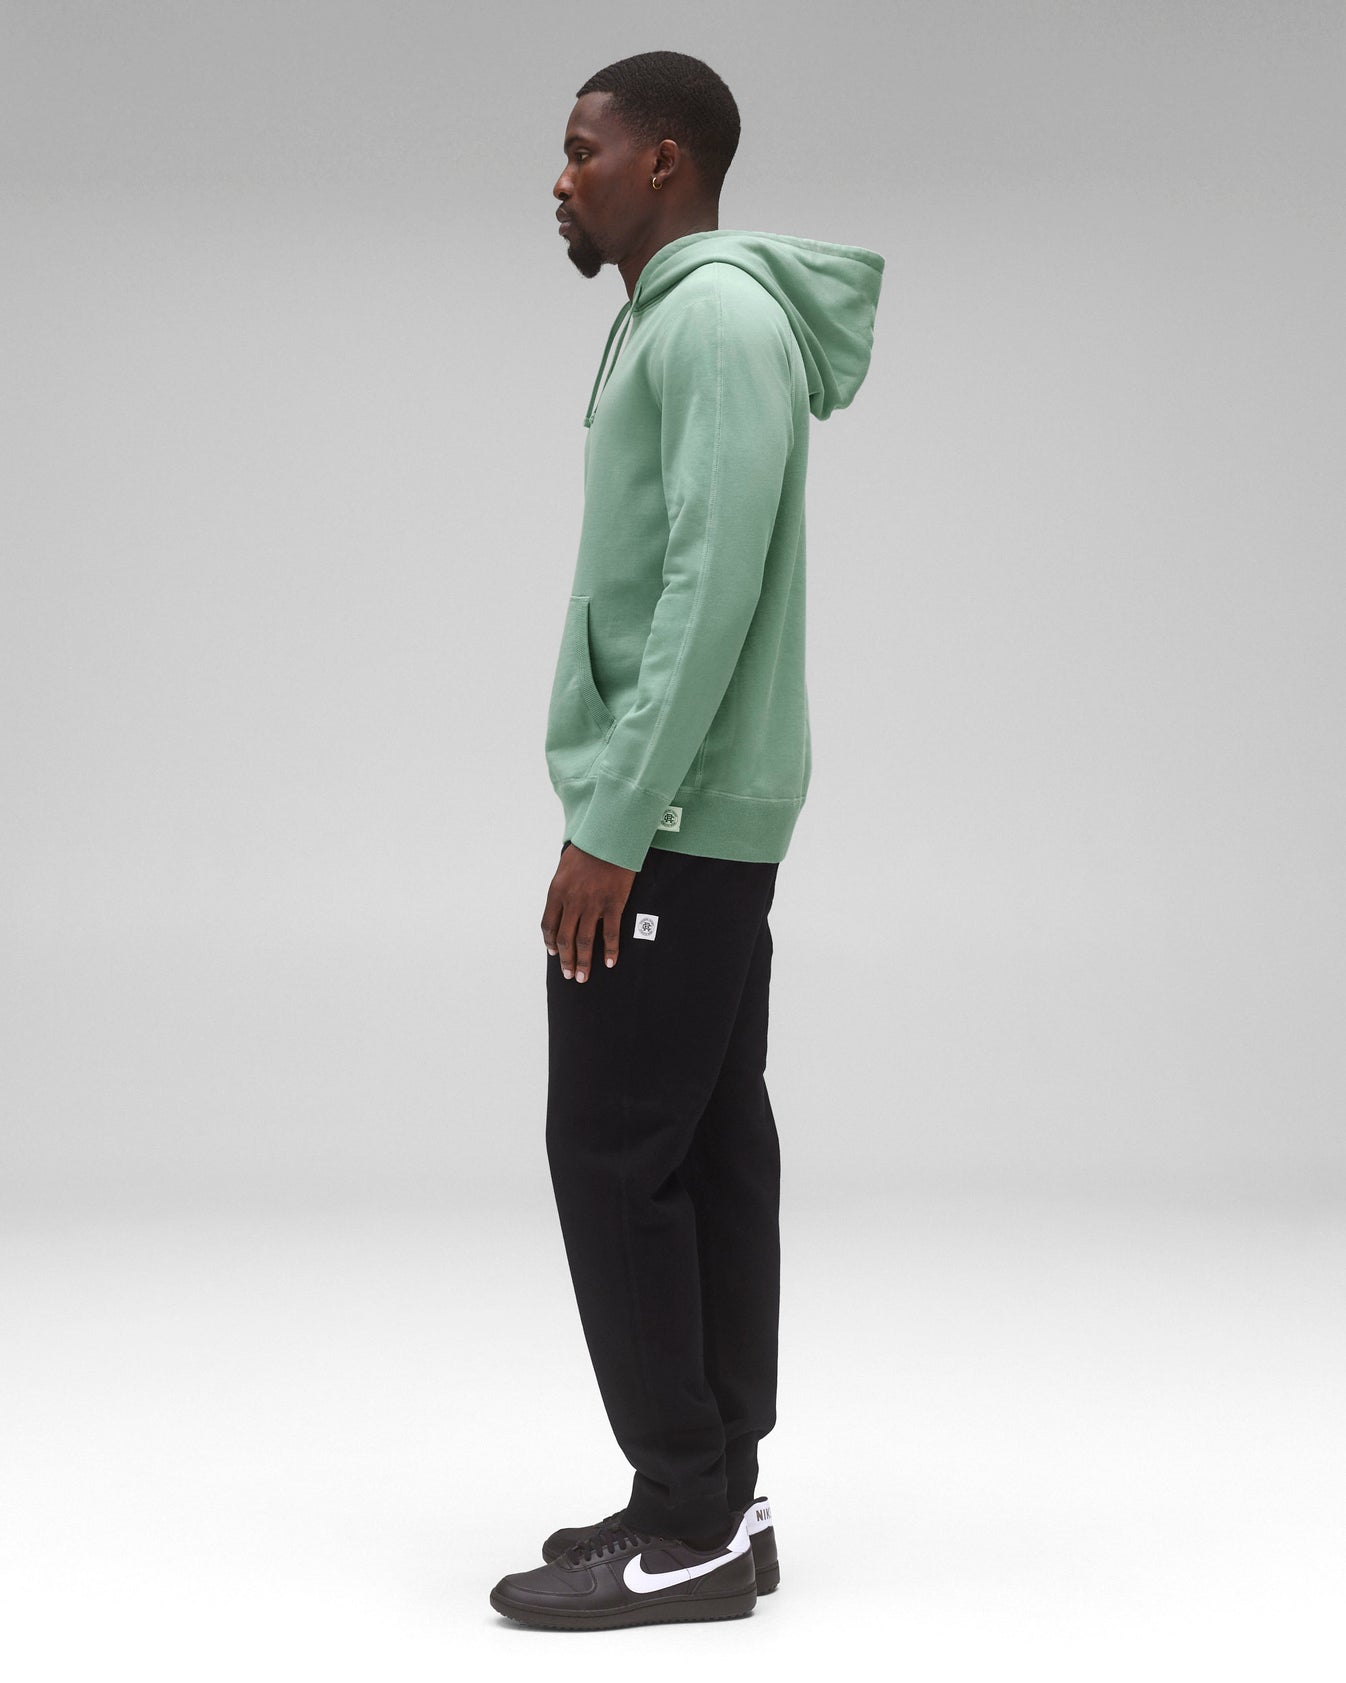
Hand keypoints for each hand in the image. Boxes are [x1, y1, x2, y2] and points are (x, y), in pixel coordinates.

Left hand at [541, 842, 636, 981]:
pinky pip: (610, 934)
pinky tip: (610, 962)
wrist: (610, 837)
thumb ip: (562, 889)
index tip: (554, 953)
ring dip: (583, 962)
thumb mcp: (564, 868)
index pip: (549, 926)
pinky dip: (610, 951)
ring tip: (583, 977)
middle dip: (566, 960)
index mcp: (557, 892)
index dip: (550, 943)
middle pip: (565, 938)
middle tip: (569, 975)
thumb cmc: (587, 849)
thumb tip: (562, 907)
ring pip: (585, 941)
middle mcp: (572, 901)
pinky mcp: (613, 904)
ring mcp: (593, 904)